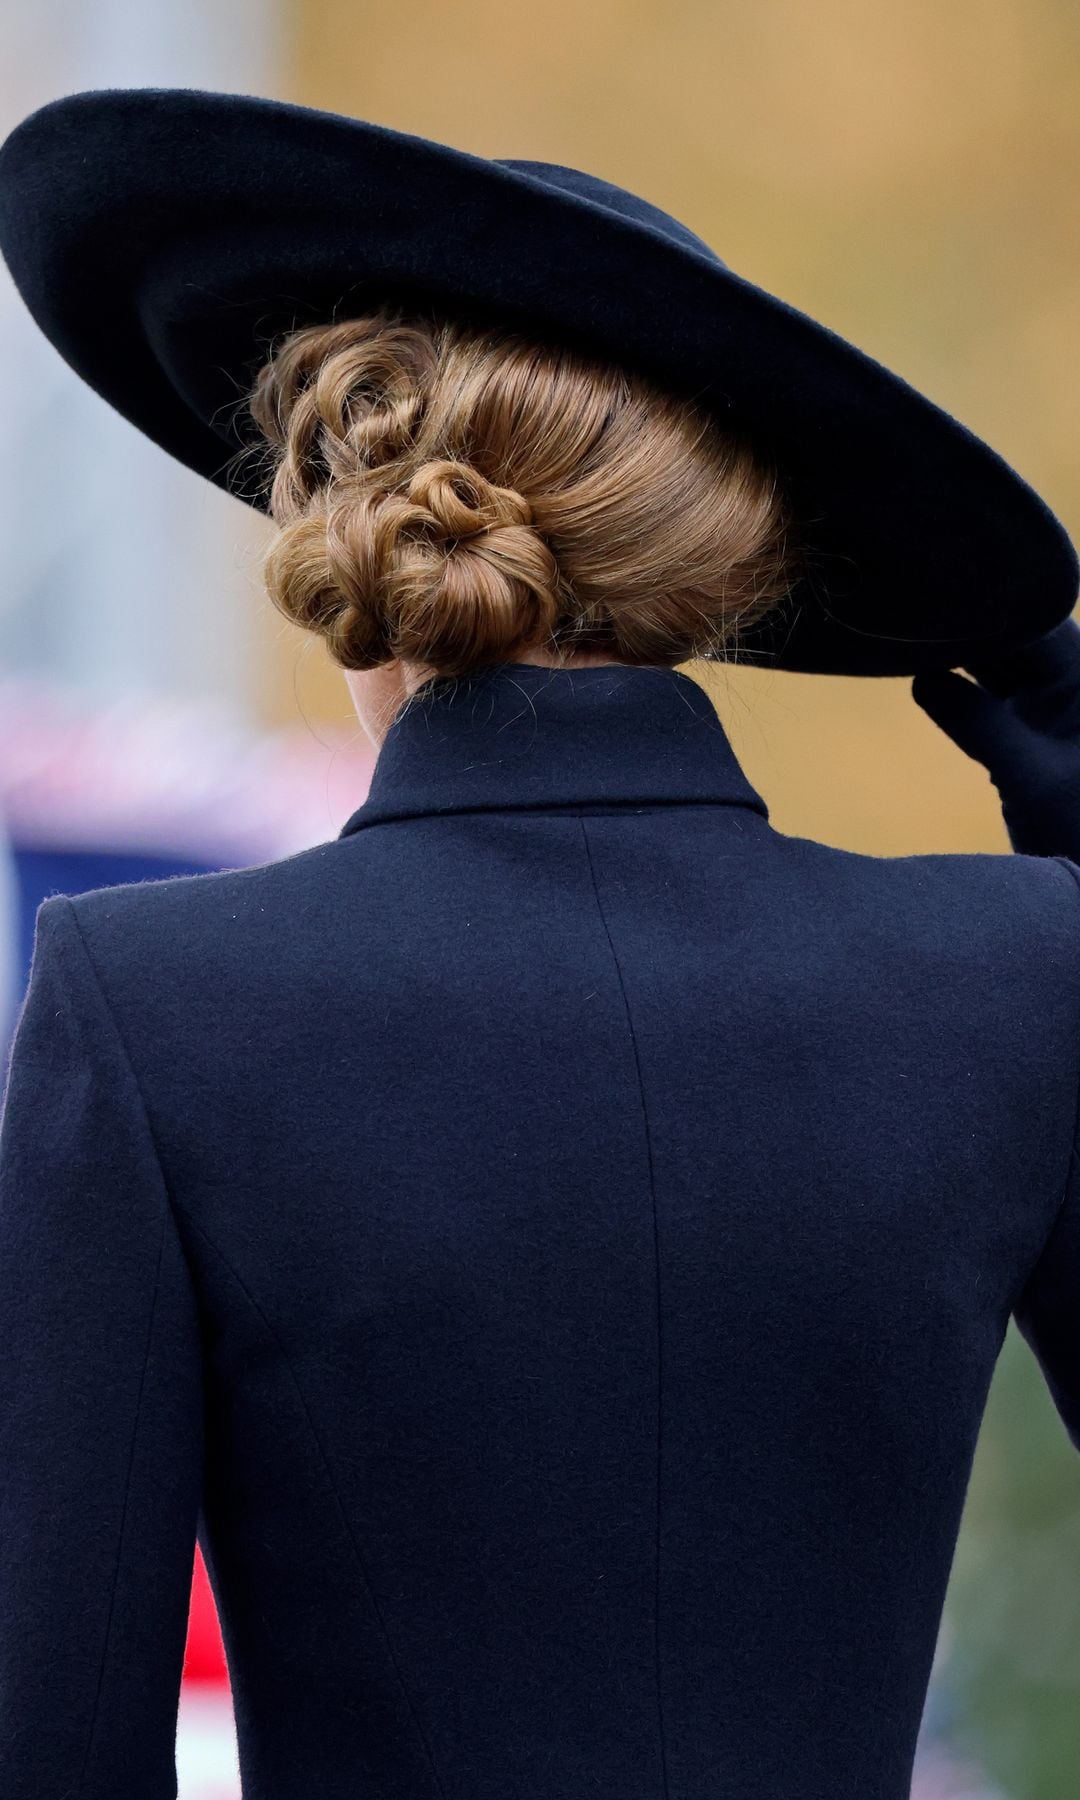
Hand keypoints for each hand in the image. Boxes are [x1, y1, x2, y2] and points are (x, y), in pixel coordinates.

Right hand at [911, 616, 1079, 859]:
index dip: (987, 604)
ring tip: (905, 635)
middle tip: (910, 609)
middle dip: (965, 624)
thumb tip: (921, 679)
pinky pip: (986, 696)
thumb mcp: (1030, 779)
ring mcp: (1048, 707)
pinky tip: (919, 674)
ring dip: (956, 653)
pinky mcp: (1026, 733)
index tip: (934, 595)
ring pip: (996, 663)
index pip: (1035, 622)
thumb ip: (979, 726)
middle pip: (1012, 635)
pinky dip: (956, 688)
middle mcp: (1071, 684)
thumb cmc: (1078, 831)